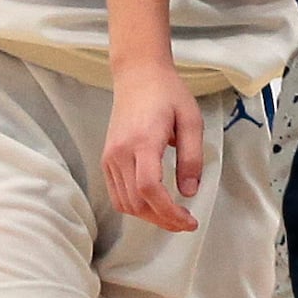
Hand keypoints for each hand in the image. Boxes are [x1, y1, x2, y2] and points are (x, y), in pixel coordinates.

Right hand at [102, 70, 204, 232]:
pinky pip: (116, 194)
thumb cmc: (168, 93)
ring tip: (172, 215)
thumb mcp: (191, 121)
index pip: (149, 189)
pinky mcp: (106, 158)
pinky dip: (134, 206)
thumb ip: (191, 158)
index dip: (169, 212)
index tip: (189, 220)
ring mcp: (109, 156)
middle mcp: (120, 152)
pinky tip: (153, 204)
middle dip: (163, 219)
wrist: (138, 74)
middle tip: (186, 222)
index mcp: (143, 141)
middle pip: (136, 202)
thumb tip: (189, 192)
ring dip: (148, 216)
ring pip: (124, 203)